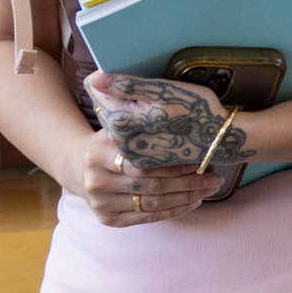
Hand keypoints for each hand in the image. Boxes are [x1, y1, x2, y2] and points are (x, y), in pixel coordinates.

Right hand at [80, 70, 245, 223]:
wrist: (76, 166)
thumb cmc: (106, 139)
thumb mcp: (112, 121)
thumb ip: (120, 103)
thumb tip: (107, 73)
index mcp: (97, 153)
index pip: (143, 163)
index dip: (174, 163)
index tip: (201, 157)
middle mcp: (96, 181)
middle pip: (151, 186)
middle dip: (188, 182)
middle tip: (215, 177)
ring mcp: (100, 203)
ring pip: (152, 205)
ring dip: (186, 197)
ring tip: (210, 188)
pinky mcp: (107, 219)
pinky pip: (147, 218)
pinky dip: (173, 211)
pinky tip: (193, 201)